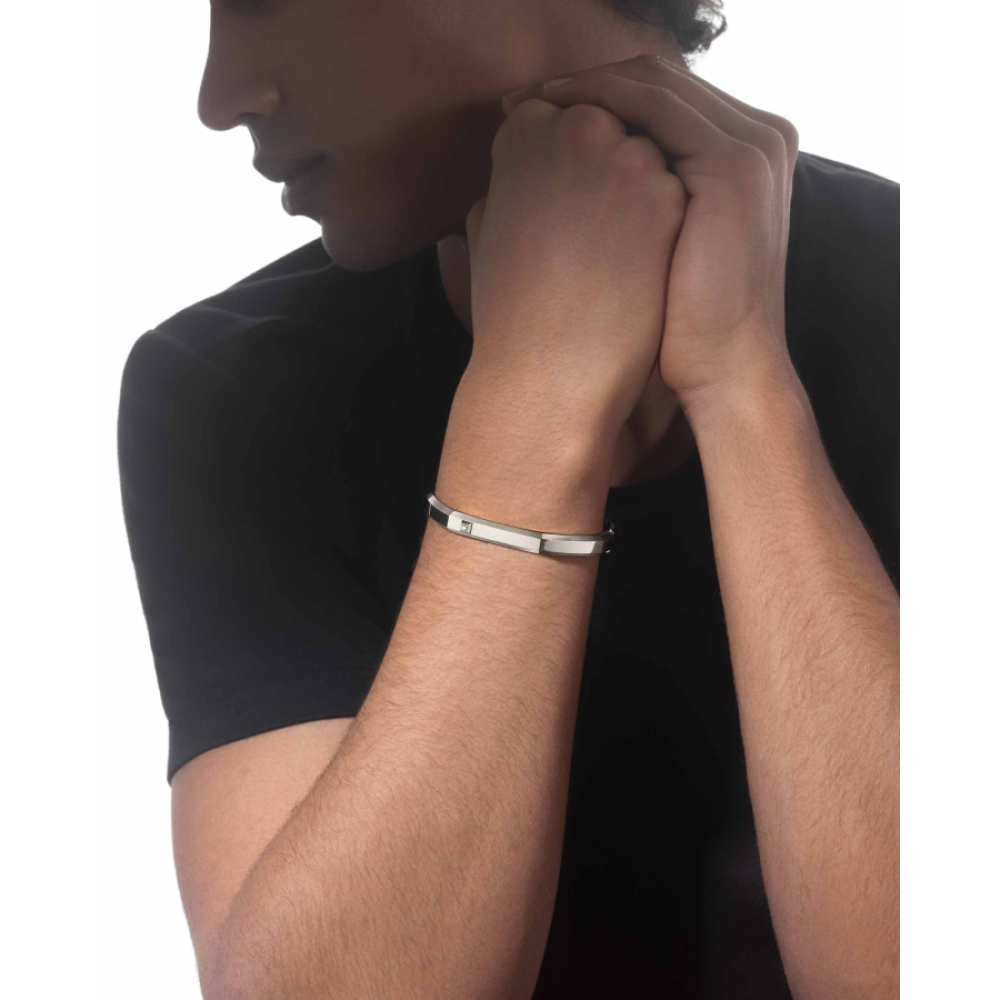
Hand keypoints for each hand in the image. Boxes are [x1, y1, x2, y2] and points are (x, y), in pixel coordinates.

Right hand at [461, 82, 687, 452]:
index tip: (565, 205)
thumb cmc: (510, 311)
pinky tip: (638, 269)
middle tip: (591, 234)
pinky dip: (662, 227)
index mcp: (526, 130)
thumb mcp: (486, 233)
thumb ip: (506, 186)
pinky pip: (674, 195)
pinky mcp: (669, 197)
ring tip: (611, 258)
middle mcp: (578, 128)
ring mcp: (628, 159)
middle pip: (609, 130)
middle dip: (605, 172)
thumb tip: (519, 177)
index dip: (566, 165)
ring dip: (636, 198)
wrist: (550, 372)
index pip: (560, 119)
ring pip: (646, 159)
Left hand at [501, 54, 800, 413]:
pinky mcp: (734, 163)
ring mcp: (750, 146)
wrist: (720, 371)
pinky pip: (655, 105)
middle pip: (653, 81)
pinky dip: (599, 99)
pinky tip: (551, 111)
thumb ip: (631, 202)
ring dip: (581, 86)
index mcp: (735, 156)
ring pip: (651, 83)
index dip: (590, 100)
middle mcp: (753, 138)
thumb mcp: (652, 248)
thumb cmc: (673, 325)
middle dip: (578, 86)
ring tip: (524, 102)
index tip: (527, 114)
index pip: (657, 102)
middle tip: (516, 100)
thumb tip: (555, 180)